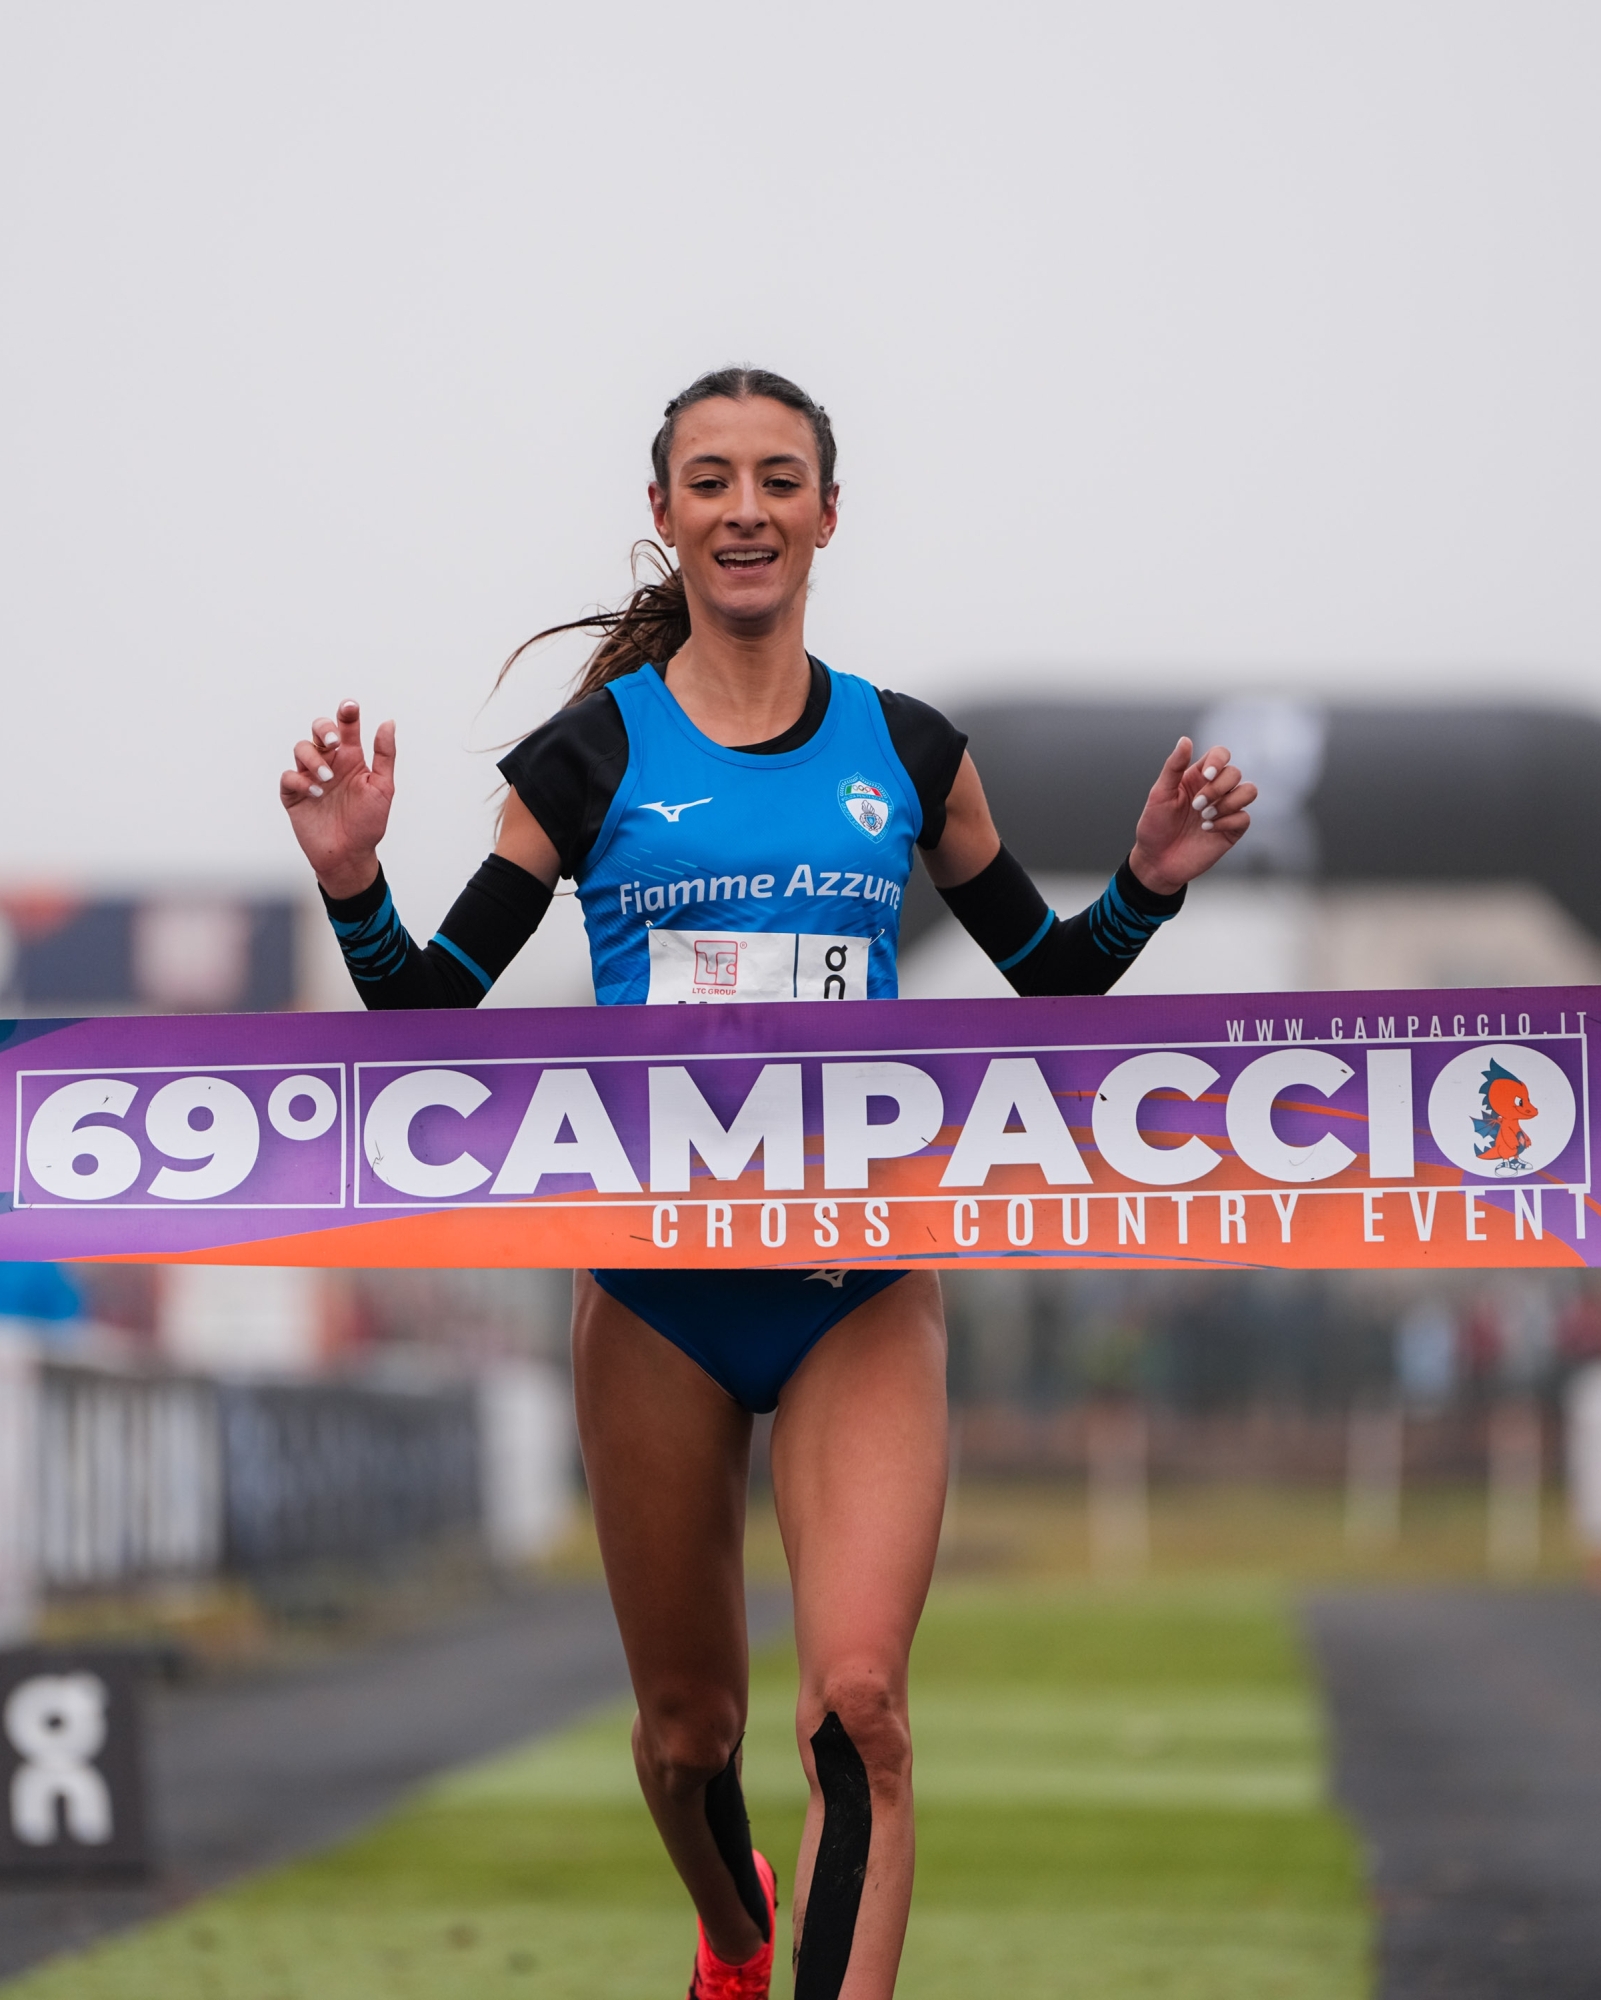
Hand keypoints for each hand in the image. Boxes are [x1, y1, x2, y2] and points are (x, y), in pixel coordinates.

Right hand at [279, 699, 395, 898]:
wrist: (350, 855)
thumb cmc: (368, 823)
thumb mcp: (383, 787)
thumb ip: (384, 755)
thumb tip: (388, 723)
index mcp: (351, 759)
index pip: (347, 728)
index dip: (347, 714)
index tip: (350, 707)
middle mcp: (330, 764)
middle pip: (318, 731)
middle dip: (324, 729)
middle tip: (334, 743)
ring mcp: (310, 777)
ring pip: (301, 749)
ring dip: (313, 759)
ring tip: (328, 779)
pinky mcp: (294, 795)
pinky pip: (289, 777)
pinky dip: (301, 781)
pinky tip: (316, 793)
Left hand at [1127, 737, 1254, 895]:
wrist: (1156, 862)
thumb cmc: (1154, 826)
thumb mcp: (1159, 794)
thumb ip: (1174, 767)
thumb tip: (1185, 740)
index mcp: (1197, 777)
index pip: (1220, 754)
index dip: (1218, 761)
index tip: (1205, 776)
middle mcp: (1214, 790)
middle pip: (1235, 773)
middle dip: (1218, 788)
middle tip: (1196, 806)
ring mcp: (1225, 810)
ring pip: (1249, 791)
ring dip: (1228, 802)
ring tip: (1204, 817)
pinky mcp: (1231, 830)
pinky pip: (1244, 817)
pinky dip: (1227, 822)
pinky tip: (1207, 830)